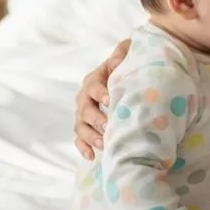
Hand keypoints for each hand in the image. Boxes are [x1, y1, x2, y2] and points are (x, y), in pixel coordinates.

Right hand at [73, 38, 130, 160]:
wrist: (129, 81)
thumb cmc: (128, 69)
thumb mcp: (126, 57)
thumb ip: (122, 53)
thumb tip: (118, 59)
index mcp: (95, 80)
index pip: (93, 86)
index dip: (99, 93)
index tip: (110, 100)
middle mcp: (85, 98)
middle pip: (84, 109)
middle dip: (95, 119)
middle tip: (107, 126)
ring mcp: (84, 115)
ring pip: (81, 127)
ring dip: (90, 136)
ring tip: (103, 144)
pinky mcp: (86, 129)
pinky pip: (80, 140)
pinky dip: (84, 148)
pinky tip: (92, 156)